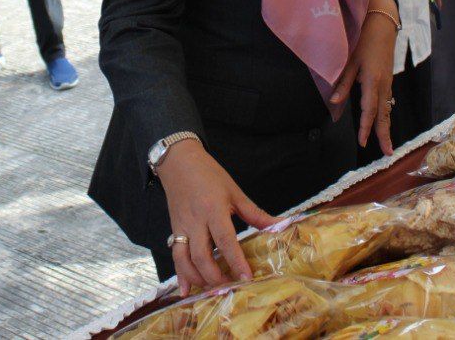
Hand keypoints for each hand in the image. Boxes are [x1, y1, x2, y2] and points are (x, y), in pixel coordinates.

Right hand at [156, 140, 276, 295]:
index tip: (246, 277)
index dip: (235, 260)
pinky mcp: (174, 231)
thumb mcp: (235, 191)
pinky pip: (175, 257)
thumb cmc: (209, 175)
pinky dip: (180, 276)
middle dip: (215, 276)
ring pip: (185, 260)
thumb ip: (255, 213)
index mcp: (213, 209)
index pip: (225, 240)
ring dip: (198, 278)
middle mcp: (195, 222)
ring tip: (213, 289)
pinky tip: (186, 291)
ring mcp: (182, 228)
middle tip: (230, 287)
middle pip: (201, 255)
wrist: (179, 162)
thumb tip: (280, 225)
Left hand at [331, 0, 397, 155]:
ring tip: (387, 143)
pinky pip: (388, 101)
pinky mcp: (389, 78)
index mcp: (372, 80)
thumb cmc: (363, 38)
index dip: (367, 128)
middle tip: (388, 153)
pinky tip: (384, 121)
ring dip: (387, 126)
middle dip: (385, 134)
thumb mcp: (349, 59)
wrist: (382, 21)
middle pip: (384, 114)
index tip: (364, 143)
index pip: (369, 110)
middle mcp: (384, 83)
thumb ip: (343, 82)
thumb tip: (334, 103)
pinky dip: (387, 114)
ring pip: (388, 108)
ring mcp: (388, 81)